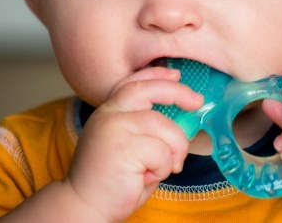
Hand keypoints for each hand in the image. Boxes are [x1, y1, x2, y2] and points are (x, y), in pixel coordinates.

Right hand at [63, 67, 203, 221]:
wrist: (84, 207)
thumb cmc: (113, 181)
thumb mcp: (129, 145)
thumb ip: (146, 128)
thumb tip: (182, 115)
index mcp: (109, 112)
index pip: (134, 82)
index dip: (156, 75)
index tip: (176, 75)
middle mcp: (109, 114)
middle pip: (150, 90)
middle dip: (179, 93)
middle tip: (197, 102)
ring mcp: (115, 128)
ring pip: (165, 127)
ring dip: (173, 152)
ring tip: (157, 170)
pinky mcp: (124, 147)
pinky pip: (163, 152)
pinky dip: (162, 169)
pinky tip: (144, 178)